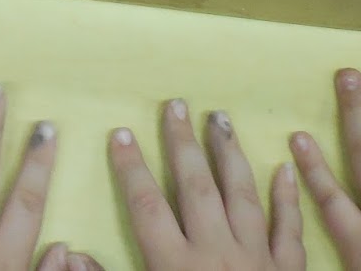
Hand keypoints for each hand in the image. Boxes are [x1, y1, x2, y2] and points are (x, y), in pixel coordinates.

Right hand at [109, 101, 302, 270]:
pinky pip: (288, 230)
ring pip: (242, 196)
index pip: (147, 206)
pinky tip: (284, 170)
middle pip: (197, 188)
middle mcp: (216, 253)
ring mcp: (257, 259)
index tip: (122, 133)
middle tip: (177, 105)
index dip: (132, 168)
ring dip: (230, 154)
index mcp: (175, 266)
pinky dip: (287, 199)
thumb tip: (72, 254)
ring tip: (221, 120)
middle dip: (183, 144)